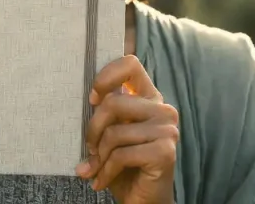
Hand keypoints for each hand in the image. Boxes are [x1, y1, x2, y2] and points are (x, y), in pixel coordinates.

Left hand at [75, 55, 177, 203]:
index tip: (92, 99)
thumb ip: (105, 112)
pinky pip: (121, 154)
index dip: (106, 78)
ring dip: (99, 156)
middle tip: (89, 148)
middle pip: (113, 102)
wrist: (143, 201)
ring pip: (115, 131)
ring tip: (95, 169)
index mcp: (149, 98)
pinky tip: (101, 181)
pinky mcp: (165, 151)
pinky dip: (105, 171)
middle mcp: (162, 110)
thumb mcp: (111, 133)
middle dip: (93, 129)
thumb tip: (87, 97)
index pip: (130, 64)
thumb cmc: (123, 165)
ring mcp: (167, 129)